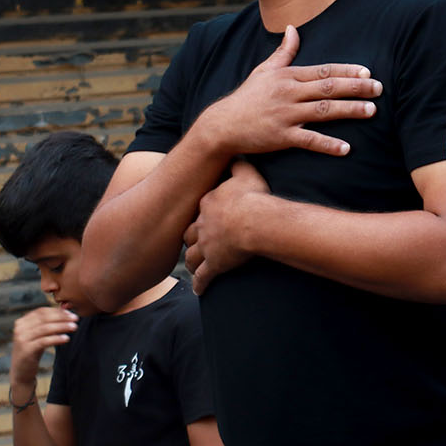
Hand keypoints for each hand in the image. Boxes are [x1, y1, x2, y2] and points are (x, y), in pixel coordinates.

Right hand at [9, 305, 75, 392]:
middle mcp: (20, 329)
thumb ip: (46, 324)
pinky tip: (66, 338)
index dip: (57, 311)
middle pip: (44, 318)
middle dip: (62, 317)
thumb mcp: (38, 335)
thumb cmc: (33, 351)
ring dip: (62, 326)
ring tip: (74, 327)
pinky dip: (56, 339)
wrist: (21, 372)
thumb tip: (64, 312)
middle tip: (76, 318)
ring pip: (45, 329)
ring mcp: (22, 339)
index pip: (41, 311)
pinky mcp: (26, 350)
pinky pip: (44, 341)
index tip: (71, 313)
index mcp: (22, 322)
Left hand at [186, 159, 269, 294]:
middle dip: (190, 238)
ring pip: (191, 256)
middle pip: (190, 234)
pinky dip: (199, 284)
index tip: (204, 218)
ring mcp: (206, 246)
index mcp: (208, 204)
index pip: (200, 211)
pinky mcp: (214, 264)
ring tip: (192, 266)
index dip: (202, 215)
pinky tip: (198, 290)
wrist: (255, 221)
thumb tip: (237, 154)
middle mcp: (202, 226)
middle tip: (193, 242)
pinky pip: (203, 277)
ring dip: (191, 261)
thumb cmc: (253, 197)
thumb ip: (239, 164)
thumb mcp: (247, 174)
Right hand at [193, 25, 379, 158]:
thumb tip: (293, 28)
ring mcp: (285, 115)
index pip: (323, 71)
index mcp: (288, 77)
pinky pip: (308, 140)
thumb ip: (284, 51)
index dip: (346, 71)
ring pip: (322, 111)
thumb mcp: (264, 70)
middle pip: (328, 88)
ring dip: (349, 111)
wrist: (222, 125)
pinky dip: (327, 144)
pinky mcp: (281, 137)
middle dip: (356, 87)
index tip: (368, 71)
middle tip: (379, 88)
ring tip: (372, 111)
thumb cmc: (247, 97)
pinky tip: (346, 148)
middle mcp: (289, 93)